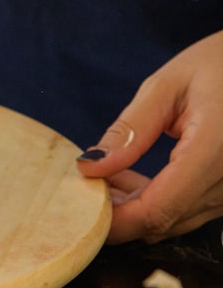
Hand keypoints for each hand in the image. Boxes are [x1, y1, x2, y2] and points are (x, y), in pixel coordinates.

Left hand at [77, 30, 222, 243]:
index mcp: (213, 152)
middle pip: (162, 222)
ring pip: (173, 220)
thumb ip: (130, 130)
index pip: (157, 210)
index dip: (114, 221)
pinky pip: (187, 209)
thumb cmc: (218, 65)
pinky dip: (154, 200)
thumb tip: (90, 166)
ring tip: (102, 173)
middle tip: (82, 181)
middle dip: (116, 212)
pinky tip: (128, 176)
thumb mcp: (166, 86)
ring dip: (132, 206)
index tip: (78, 208)